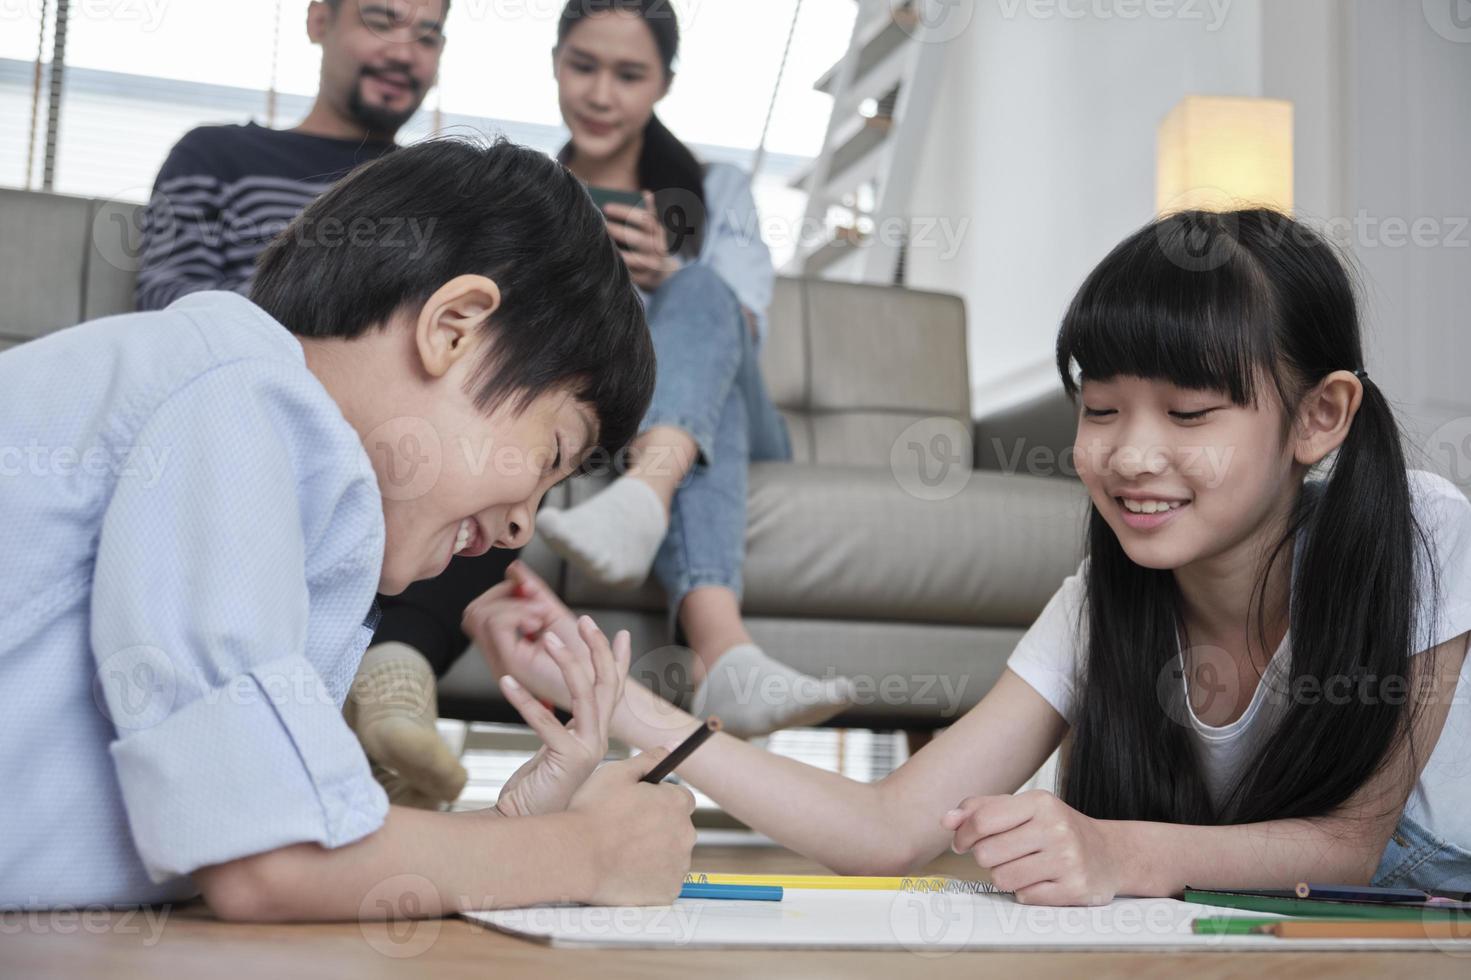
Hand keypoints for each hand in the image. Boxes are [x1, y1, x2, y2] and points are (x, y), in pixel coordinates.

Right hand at [462, 561, 588, 702]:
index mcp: (506, 647)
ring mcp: (501, 661)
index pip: (478, 612)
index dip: (502, 592)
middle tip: (535, 607)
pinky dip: (517, 612)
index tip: (531, 596)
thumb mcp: (554, 615)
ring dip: (513, 605)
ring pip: (479, 615)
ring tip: (539, 618)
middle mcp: (499, 656)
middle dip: (503, 595)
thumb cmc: (586, 655)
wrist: (601, 678)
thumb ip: (533, 591)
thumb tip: (514, 568)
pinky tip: (538, 623)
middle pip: (473, 612)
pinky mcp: (511, 663)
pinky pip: (495, 623)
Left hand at [495, 619, 630, 817]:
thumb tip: (565, 708)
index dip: (618, 661)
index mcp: (595, 735)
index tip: (621, 634)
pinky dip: (525, 700)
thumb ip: (565, 729)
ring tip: (549, 639)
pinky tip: (507, 682)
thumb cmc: (536, 791)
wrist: (525, 826)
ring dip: (567, 662)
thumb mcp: (555, 751)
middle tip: (585, 621)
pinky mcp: (567, 759)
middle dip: (597, 649)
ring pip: (585, 695)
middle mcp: (598, 739)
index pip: (613, 690)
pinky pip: (546, 722)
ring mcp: (587, 750)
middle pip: (606, 684)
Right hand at [567, 746, 697, 906]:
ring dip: (655, 853)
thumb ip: (649, 759)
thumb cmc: (592, 814)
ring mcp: (678, 866)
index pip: (681, 798)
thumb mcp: (617, 772)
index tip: (642, 807)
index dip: (659, 801)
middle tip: (627, 830)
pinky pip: (664, 882)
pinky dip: (650, 878)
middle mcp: (685, 834)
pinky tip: (627, 871)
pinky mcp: (667, 892)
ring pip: (671, 855)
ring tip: (623, 852)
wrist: (575, 856)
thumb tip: (669, 748)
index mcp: (676, 803)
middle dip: (659, 827)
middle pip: (678, 827)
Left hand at [603, 192, 679, 290]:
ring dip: (618, 254)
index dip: (625, 212)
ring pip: (636, 260)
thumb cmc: (645, 240)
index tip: (606, 207)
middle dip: (618, 232)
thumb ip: (645, 210)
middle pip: (638, 239)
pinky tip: (604, 264)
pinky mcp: (647, 279)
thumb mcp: (648, 225)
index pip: (644, 218)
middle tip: (600, 226)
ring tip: (600, 247)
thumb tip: (645, 193)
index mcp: (657, 229)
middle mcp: (657, 246)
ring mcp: (653, 264)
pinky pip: (632, 276)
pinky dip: (619, 270)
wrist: (661, 269)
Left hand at [941, 790, 1122, 905]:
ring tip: (1024, 867)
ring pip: (1002, 879)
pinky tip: (1042, 880)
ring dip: (1006, 877)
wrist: (1111, 854)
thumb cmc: (1058, 829)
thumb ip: (982, 809)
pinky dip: (1026, 892)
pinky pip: (1025, 897)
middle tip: (1005, 854)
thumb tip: (947, 820)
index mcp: (1040, 803)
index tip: (962, 843)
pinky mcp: (1074, 889)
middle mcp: (1056, 829)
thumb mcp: (1024, 808)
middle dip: (988, 858)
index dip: (963, 836)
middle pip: (987, 854)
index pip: (982, 821)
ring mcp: (1067, 860)